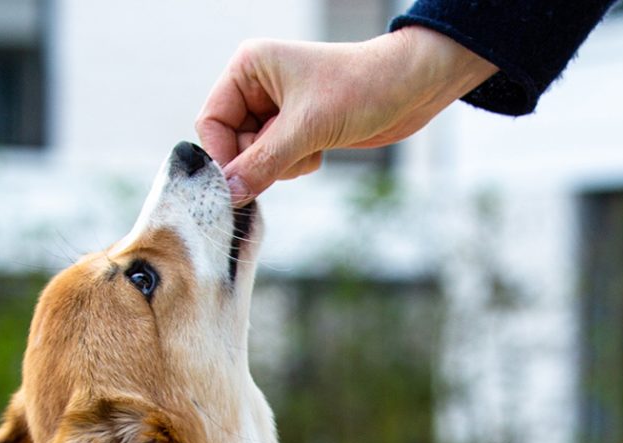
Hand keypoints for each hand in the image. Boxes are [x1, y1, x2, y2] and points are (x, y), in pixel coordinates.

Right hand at [196, 26, 498, 201]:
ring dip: (283, 165)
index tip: (243, 183)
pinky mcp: (298, 129)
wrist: (412, 89)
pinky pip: (279, 163)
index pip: (211, 122)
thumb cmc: (362, 89)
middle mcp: (257, 86)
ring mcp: (277, 109)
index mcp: (248, 68)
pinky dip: (298, 165)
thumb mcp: (308, 128)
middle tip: (296, 154)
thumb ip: (263, 163)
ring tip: (315, 145)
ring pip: (256, 159)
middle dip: (261, 160)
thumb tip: (228, 194)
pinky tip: (323, 148)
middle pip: (232, 144)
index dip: (224, 156)